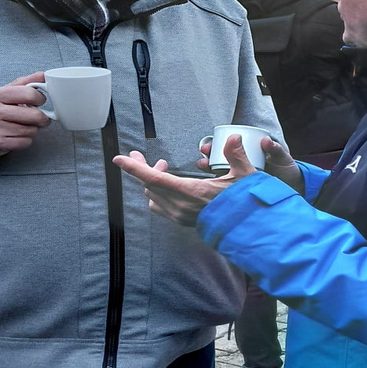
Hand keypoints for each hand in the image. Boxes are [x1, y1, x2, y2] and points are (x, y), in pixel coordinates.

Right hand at [0, 72, 49, 157]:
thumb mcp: (1, 92)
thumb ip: (22, 83)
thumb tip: (43, 75)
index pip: (27, 93)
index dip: (40, 98)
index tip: (40, 101)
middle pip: (33, 115)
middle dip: (42, 117)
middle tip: (41, 118)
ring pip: (30, 130)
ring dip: (32, 129)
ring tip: (25, 126)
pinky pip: (24, 142)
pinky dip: (26, 140)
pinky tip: (18, 136)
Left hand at [115, 133, 299, 224]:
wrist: (246, 230)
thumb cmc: (244, 203)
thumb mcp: (245, 177)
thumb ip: (236, 156)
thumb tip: (234, 138)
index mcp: (191, 193)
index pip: (155, 180)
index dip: (135, 168)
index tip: (119, 159)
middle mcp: (181, 206)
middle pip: (149, 185)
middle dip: (141, 169)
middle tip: (139, 154)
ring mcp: (179, 216)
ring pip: (152, 196)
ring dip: (151, 181)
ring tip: (161, 168)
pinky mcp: (181, 221)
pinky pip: (158, 206)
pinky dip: (156, 193)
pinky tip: (166, 185)